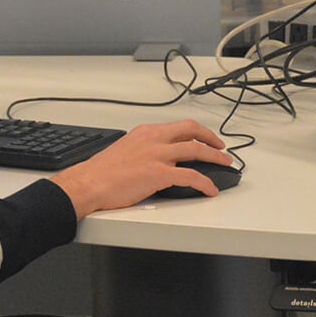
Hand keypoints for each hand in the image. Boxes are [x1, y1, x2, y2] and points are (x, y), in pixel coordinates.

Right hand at [50, 120, 231, 217]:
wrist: (89, 183)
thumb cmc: (102, 172)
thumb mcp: (126, 149)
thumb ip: (145, 150)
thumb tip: (159, 159)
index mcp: (146, 132)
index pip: (178, 126)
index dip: (196, 132)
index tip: (204, 137)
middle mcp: (154, 139)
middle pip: (191, 131)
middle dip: (211, 138)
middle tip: (222, 147)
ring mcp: (157, 155)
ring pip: (196, 151)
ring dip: (215, 157)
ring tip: (226, 164)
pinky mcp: (159, 174)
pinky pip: (191, 176)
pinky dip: (205, 182)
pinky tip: (210, 190)